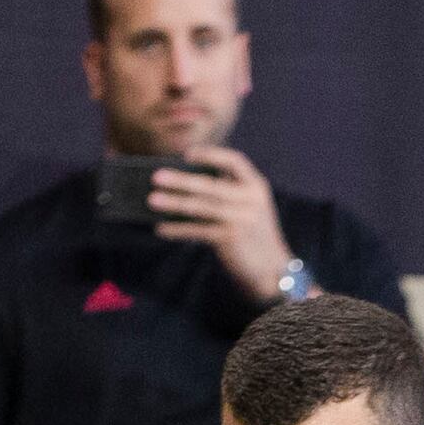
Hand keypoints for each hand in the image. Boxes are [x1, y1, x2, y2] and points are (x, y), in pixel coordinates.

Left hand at [149, 146, 295, 302]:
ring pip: (201, 207)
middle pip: (210, 185)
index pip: (235, 161)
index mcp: (256, 186)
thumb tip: (185, 185)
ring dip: (173, 203)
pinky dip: (178, 229)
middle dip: (180, 180)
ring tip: (152, 200)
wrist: (271, 270)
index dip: (211, 155)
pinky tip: (161, 229)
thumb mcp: (250, 209)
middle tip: (156, 176)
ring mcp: (241, 219)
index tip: (188, 153)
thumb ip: (230, 194)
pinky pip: (198, 230)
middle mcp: (251, 200)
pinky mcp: (230, 238)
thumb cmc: (252, 237)